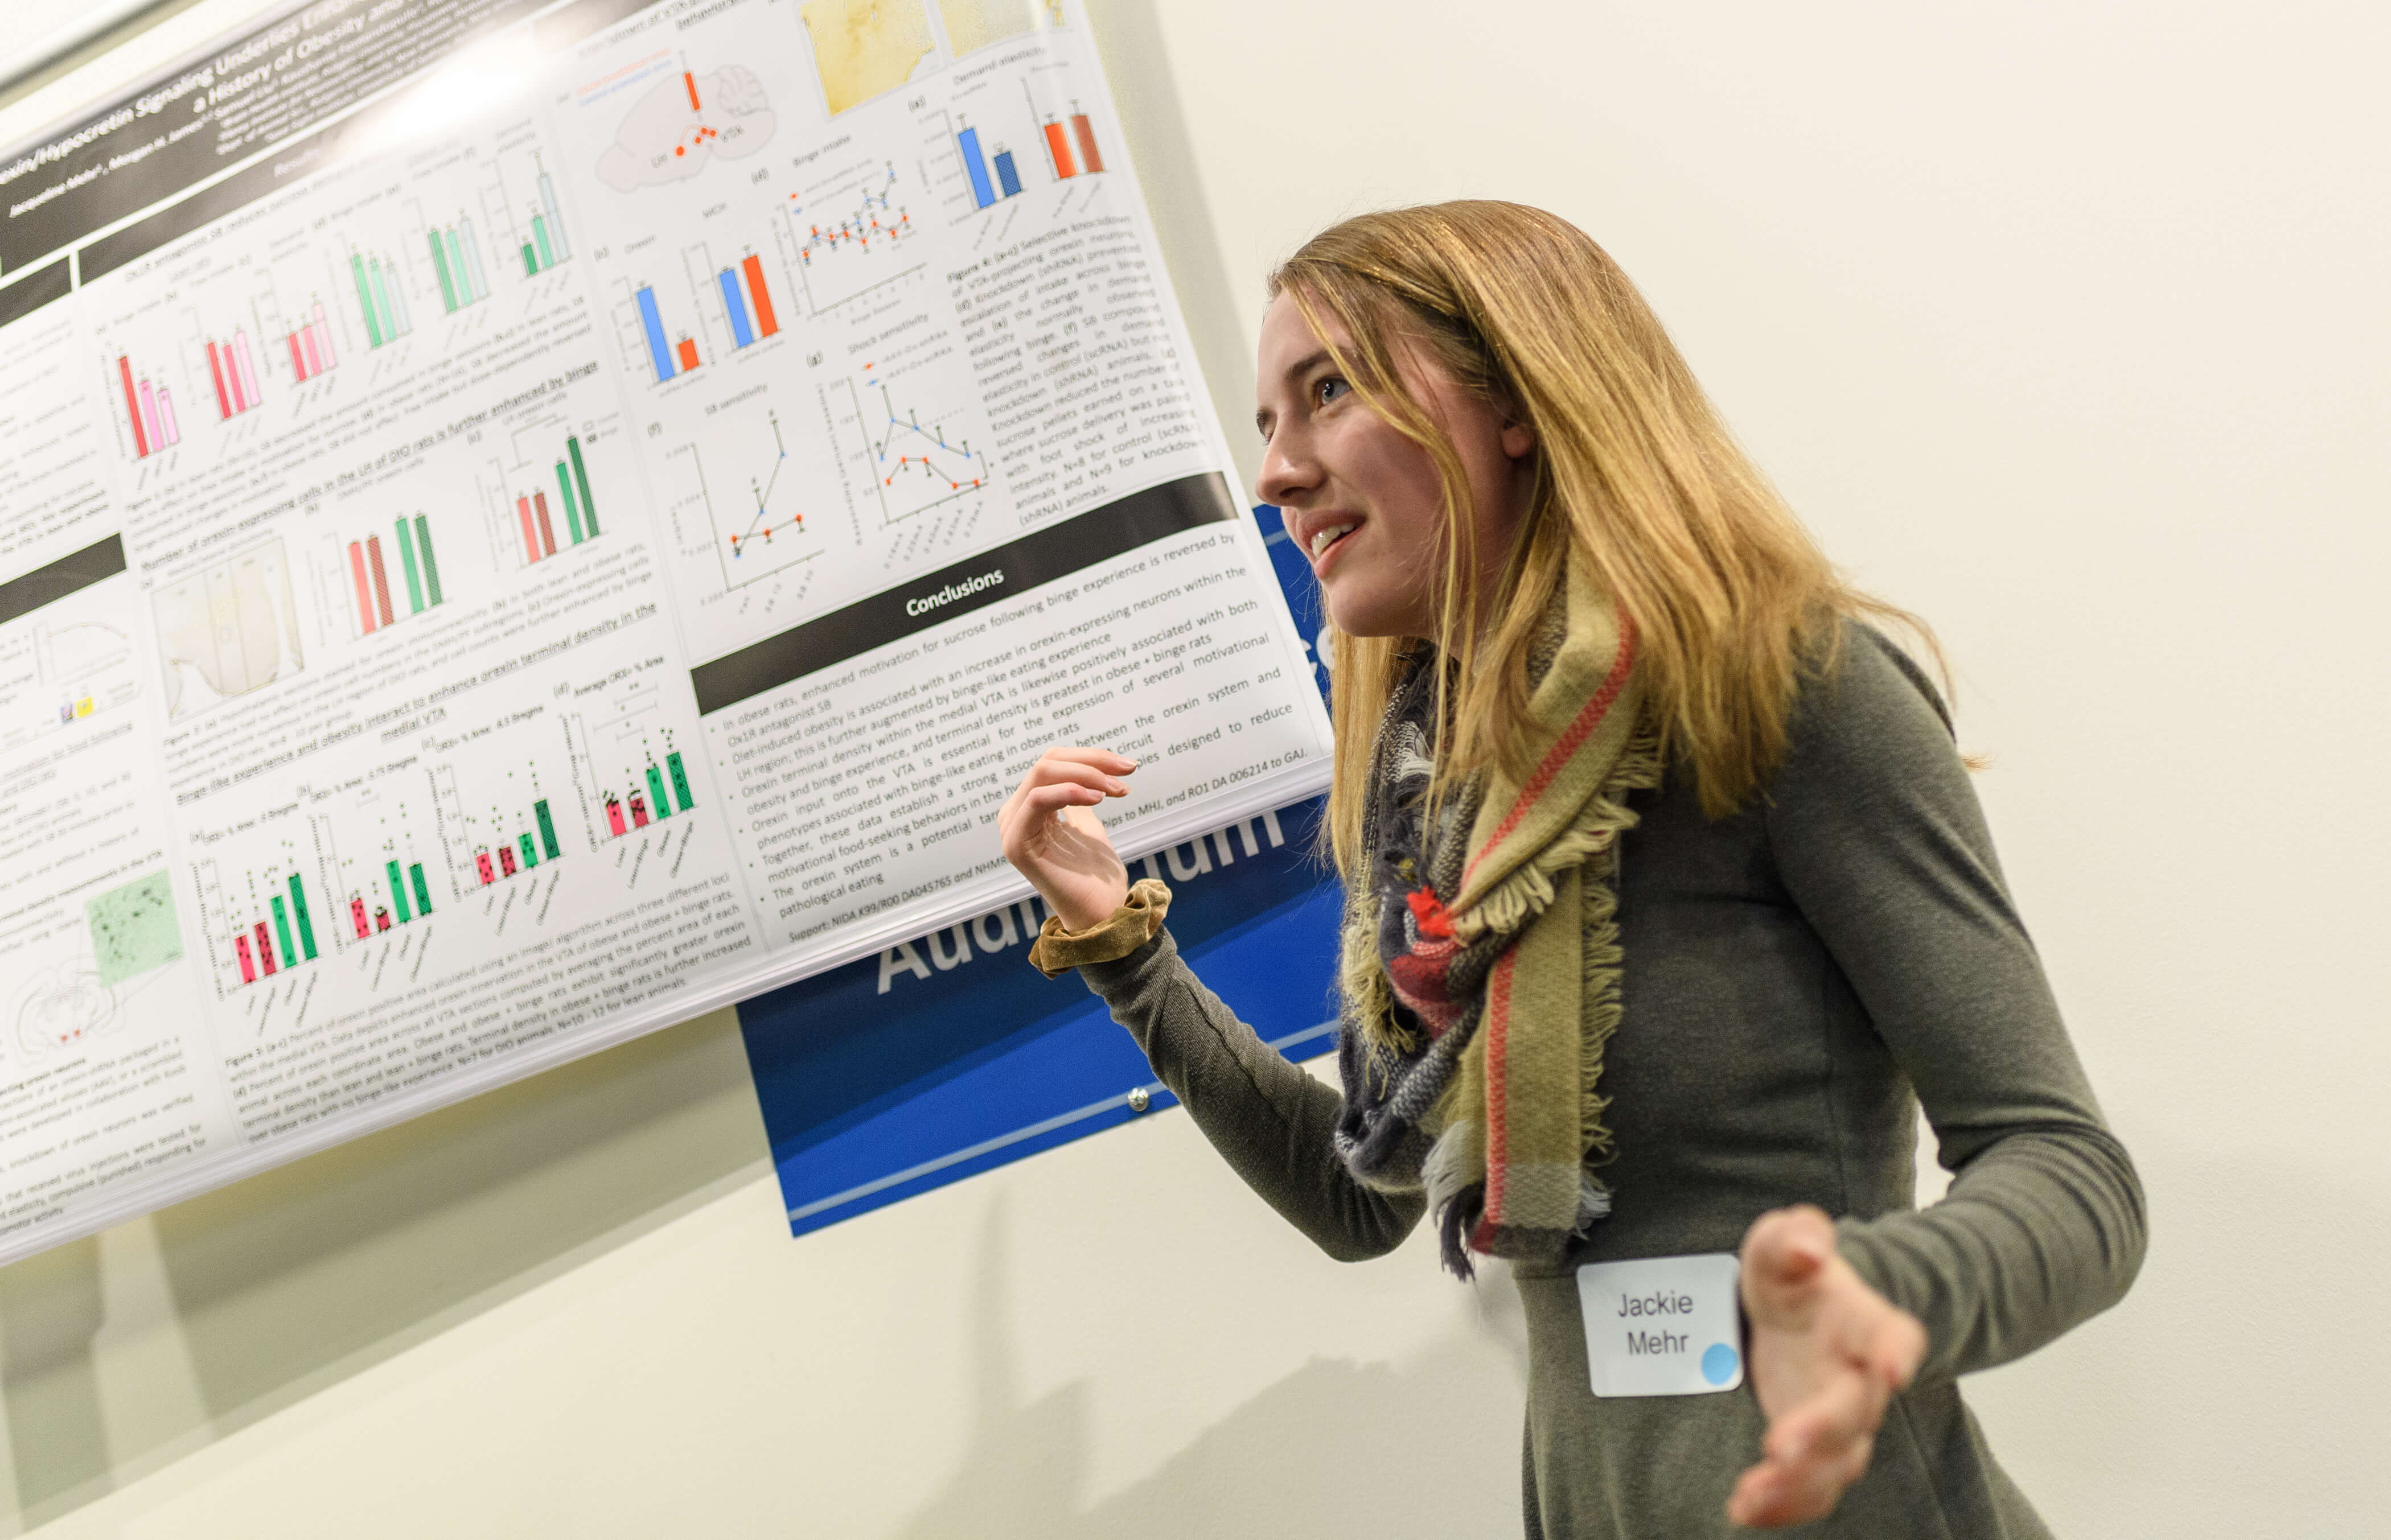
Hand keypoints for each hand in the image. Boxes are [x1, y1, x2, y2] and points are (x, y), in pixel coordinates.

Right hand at [997, 746, 1136, 930]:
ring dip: (1087, 775)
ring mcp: (1012, 829)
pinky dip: (1070, 791)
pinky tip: (1098, 798)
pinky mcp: (1017, 844)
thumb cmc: (1095, 873)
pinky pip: (1037, 800)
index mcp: (1029, 808)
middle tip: (1127, 771)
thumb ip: (1078, 795)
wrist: (1100, 912)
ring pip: (1042, 774)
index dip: (1091, 757)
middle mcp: (1015, 814)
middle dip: (1092, 762)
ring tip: (1117, 790)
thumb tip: (1084, 766)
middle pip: (1047, 762)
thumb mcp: (1087, 823)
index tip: (1128, 766)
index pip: (1053, 763)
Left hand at [1728, 1205, 1926, 1528]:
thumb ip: (1796, 1236)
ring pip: (1837, 1464)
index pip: (1895, 1336)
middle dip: (1823, 1432)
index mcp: (1865, 1322)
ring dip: (1798, 1484)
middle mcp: (1864, 1379)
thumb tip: (1808, 1247)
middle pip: (1857, 1413)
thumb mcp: (1783, 1242)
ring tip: (1752, 1494)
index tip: (1895, 1368)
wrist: (1796, 1314)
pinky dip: (1782, 1505)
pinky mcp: (1816, 1450)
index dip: (1898, 1352)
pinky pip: (1811, 1489)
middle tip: (1781, 1448)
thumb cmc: (1793, 1275)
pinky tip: (1744, 1509)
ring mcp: (1843, 1421)